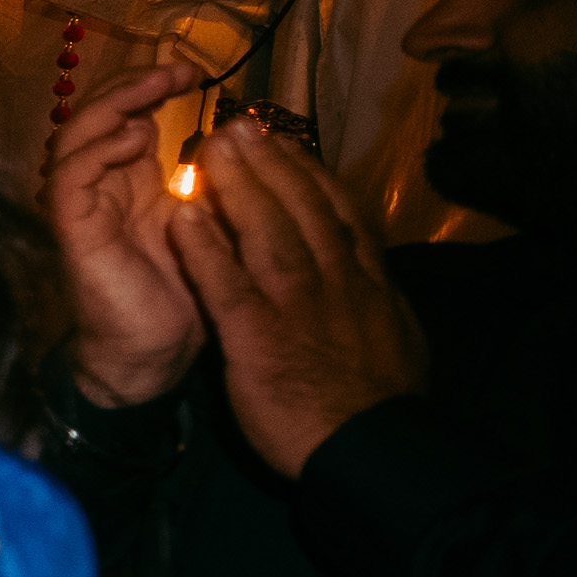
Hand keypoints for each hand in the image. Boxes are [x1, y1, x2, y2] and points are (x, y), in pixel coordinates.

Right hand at [43, 60, 207, 405]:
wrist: (155, 355)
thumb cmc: (187, 294)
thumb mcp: (213, 224)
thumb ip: (217, 182)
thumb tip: (243, 135)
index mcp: (132, 179)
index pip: (129, 112)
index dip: (155, 86)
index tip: (199, 73)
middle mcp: (101, 184)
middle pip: (98, 111)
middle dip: (137, 83)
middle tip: (179, 72)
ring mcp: (82, 205)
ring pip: (77, 132)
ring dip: (116, 105)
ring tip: (156, 92)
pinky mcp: (72, 229)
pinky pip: (71, 175)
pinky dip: (99, 149)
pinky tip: (135, 138)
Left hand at [171, 120, 427, 476]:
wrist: (374, 452)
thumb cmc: (381, 402)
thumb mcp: (396, 338)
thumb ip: (379, 300)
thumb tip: (377, 275)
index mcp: (368, 283)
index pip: (338, 213)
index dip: (308, 173)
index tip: (284, 142)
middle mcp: (337, 283)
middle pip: (303, 208)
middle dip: (270, 161)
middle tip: (238, 124)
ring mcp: (299, 308)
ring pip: (270, 232)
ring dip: (239, 187)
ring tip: (210, 148)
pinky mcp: (260, 339)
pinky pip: (227, 284)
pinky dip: (206, 249)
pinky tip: (181, 219)